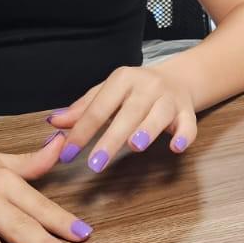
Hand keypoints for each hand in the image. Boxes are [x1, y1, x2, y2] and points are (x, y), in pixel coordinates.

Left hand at [45, 66, 196, 173]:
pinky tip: (176, 147)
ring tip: (135, 146)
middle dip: (112, 138)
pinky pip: (189, 124)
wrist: (178, 79)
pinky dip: (184, 135)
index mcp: (123, 78)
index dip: (82, 131)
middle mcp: (148, 86)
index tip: (67, 154)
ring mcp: (169, 99)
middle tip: (95, 163)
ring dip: (148, 130)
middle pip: (129, 113)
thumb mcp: (108, 92)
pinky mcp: (187, 112)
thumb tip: (54, 122)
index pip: (99, 107)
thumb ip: (83, 108)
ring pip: (159, 115)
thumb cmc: (135, 90)